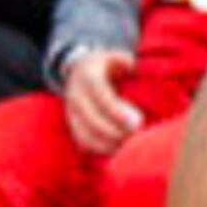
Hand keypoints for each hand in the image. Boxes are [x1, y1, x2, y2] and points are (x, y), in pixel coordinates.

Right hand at [56, 46, 142, 161]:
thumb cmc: (102, 65)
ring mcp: (71, 112)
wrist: (75, 70)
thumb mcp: (112, 56)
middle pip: (93, 120)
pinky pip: (82, 142)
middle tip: (135, 136)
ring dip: (107, 144)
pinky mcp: (71, 125)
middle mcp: (76, 95)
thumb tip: (135, 68)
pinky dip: (98, 150)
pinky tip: (114, 150)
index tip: (135, 122)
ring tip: (127, 146)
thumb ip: (125, 61)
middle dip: (115, 132)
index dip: (117, 112)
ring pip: (86, 135)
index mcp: (87, 77)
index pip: (101, 97)